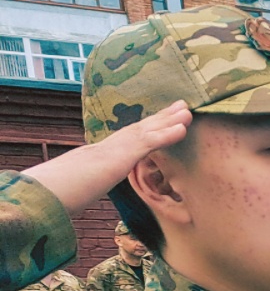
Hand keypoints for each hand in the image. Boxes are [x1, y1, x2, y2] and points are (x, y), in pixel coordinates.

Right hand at [25, 102, 192, 214]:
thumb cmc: (73, 185)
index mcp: (112, 149)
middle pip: (145, 125)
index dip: (152, 125)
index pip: (136, 134)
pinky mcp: (124, 154)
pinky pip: (150, 142)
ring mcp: (121, 146)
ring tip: (189, 111)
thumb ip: (100, 175)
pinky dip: (167, 134)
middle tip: (183, 104)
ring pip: (150, 129)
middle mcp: (117, 142)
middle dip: (165, 115)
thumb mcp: (93, 178)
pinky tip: (183, 128)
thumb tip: (97, 180)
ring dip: (171, 119)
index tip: (167, 116)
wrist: (59, 184)